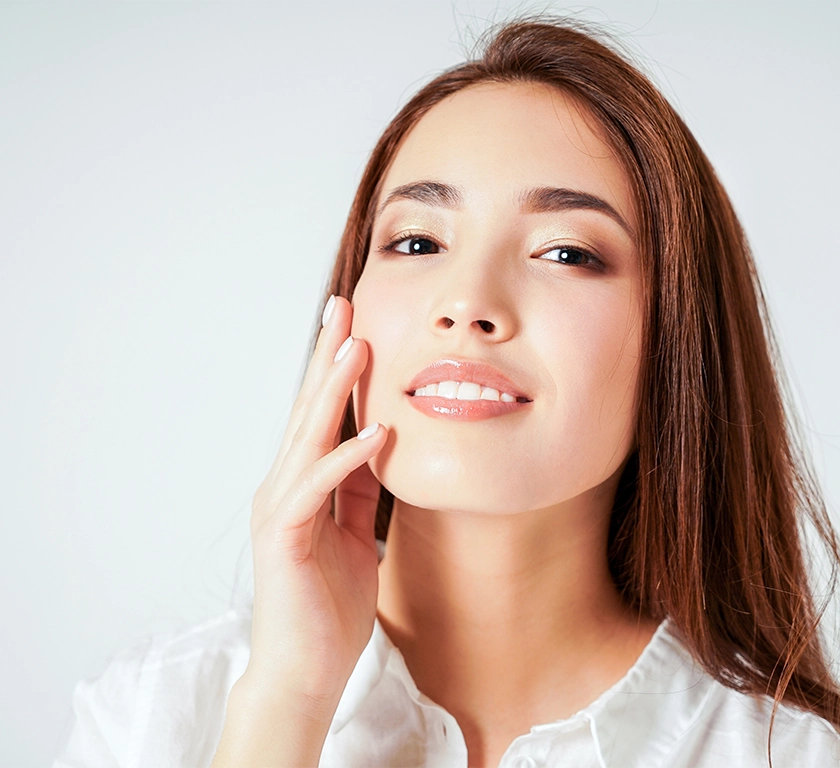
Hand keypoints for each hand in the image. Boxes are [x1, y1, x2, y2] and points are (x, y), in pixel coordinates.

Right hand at [244, 294, 386, 715]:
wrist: (306, 670)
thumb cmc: (330, 606)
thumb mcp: (356, 534)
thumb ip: (361, 488)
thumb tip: (382, 440)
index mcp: (302, 485)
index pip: (322, 416)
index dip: (339, 371)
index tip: (357, 327)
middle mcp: (284, 487)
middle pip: (308, 411)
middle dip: (328, 358)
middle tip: (345, 307)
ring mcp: (279, 509)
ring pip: (307, 437)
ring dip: (332, 391)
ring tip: (356, 347)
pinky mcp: (284, 537)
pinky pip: (318, 487)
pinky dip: (346, 457)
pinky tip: (376, 433)